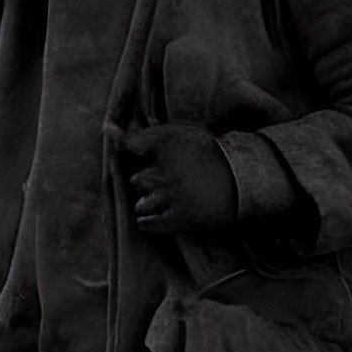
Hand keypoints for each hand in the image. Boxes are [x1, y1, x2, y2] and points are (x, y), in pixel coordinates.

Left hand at [120, 123, 237, 234]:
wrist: (243, 177)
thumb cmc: (209, 152)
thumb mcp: (180, 133)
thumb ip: (144, 134)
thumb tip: (107, 128)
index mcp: (167, 147)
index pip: (128, 145)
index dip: (125, 148)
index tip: (133, 153)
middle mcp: (165, 171)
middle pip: (135, 179)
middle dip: (144, 180)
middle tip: (162, 180)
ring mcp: (172, 196)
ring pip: (140, 203)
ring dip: (146, 202)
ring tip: (162, 198)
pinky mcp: (181, 217)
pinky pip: (148, 223)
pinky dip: (147, 221)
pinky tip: (151, 216)